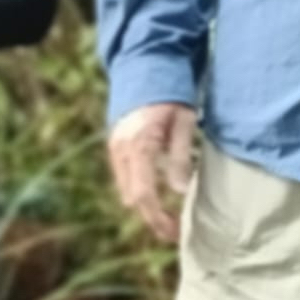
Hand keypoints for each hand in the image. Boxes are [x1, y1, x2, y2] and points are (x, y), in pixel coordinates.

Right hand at [107, 102, 196, 242]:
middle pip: (133, 199)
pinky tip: (158, 197)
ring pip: (127, 192)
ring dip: (146, 207)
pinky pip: (126, 180)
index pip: (144, 193)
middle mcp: (121, 152)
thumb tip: (180, 192)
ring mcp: (115, 151)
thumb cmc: (172, 92)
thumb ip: (179, 158)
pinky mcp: (116, 150)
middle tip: (175, 230)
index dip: (157, 217)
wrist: (146, 67)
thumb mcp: (184, 122)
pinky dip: (141, 193)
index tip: (173, 231)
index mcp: (139, 145)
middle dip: (152, 217)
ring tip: (169, 218)